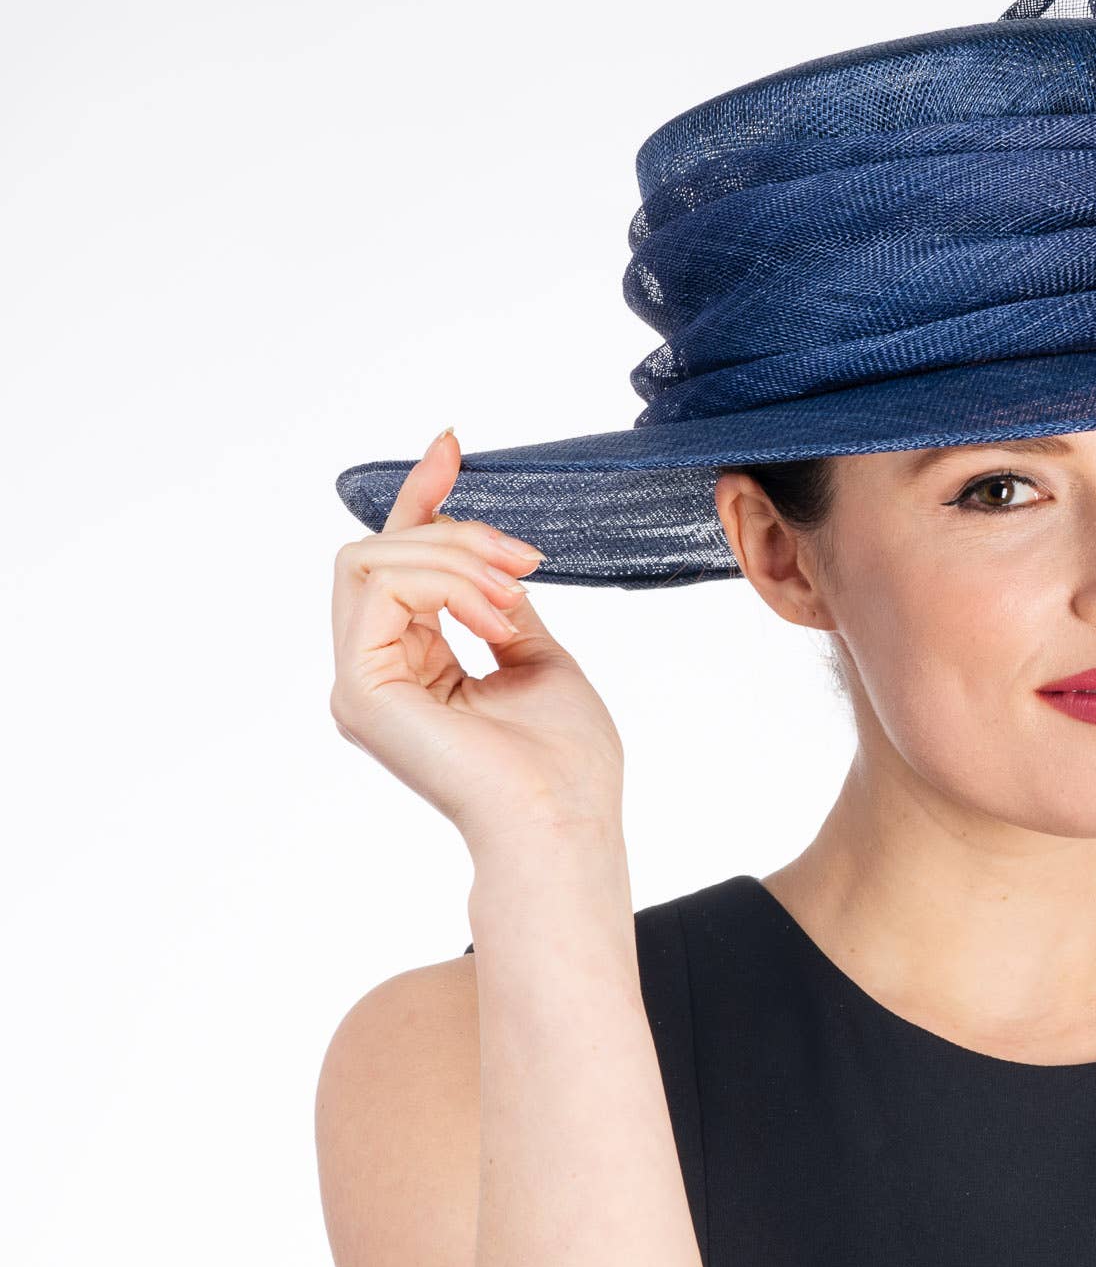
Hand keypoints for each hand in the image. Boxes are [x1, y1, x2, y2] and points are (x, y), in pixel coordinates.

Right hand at [329, 429, 624, 850]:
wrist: (564, 820)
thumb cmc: (565, 763)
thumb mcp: (538, 660)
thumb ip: (500, 611)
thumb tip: (490, 563)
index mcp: (412, 671)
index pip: (398, 566)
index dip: (421, 499)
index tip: (451, 446)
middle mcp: (374, 675)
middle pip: (380, 553)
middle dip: (453, 528)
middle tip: (523, 555)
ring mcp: (359, 684)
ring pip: (373, 559)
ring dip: (454, 555)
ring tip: (514, 589)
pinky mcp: (359, 689)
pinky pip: (381, 585)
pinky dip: (446, 582)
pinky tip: (495, 615)